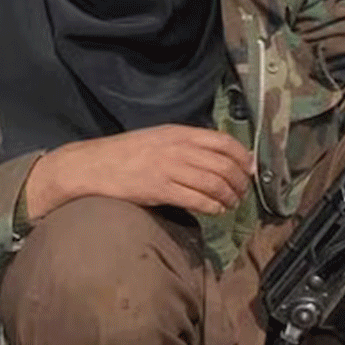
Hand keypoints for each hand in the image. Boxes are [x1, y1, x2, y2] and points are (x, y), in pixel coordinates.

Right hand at [24, 124, 254, 219]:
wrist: (93, 165)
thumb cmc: (125, 153)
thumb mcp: (158, 138)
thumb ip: (185, 144)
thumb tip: (214, 158)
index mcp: (179, 132)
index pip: (223, 141)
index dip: (243, 157)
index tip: (250, 170)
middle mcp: (178, 148)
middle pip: (223, 164)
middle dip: (240, 182)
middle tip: (243, 193)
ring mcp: (169, 168)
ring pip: (214, 183)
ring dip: (229, 196)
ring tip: (232, 204)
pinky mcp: (160, 189)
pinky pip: (197, 199)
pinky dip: (212, 206)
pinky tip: (216, 211)